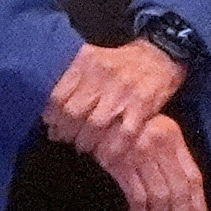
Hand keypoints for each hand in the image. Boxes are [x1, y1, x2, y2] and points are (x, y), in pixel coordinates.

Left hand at [41, 37, 182, 162]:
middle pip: (73, 112)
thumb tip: (51, 107)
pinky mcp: (142, 105)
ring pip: (94, 125)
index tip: (50, 124)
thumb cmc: (121, 63)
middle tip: (64, 139)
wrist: (160, 55)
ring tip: (83, 147)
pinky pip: (122, 134)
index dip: (51, 115)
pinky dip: (112, 148)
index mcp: (87, 61)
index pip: (59, 95)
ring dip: (85, 142)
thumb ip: (74, 78)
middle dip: (65, 131)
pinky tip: (105, 154)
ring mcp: (124, 90)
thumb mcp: (95, 59)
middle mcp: (104, 73)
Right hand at [100, 115, 210, 210]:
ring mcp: (140, 156)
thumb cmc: (126, 123)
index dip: (199, 205)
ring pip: (159, 198)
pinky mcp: (120, 165)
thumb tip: (185, 194)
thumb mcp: (154, 129)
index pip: (193, 177)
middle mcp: (160, 147)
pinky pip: (136, 198)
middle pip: (178, 192)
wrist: (95, 112)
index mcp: (173, 137)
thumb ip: (170, 154)